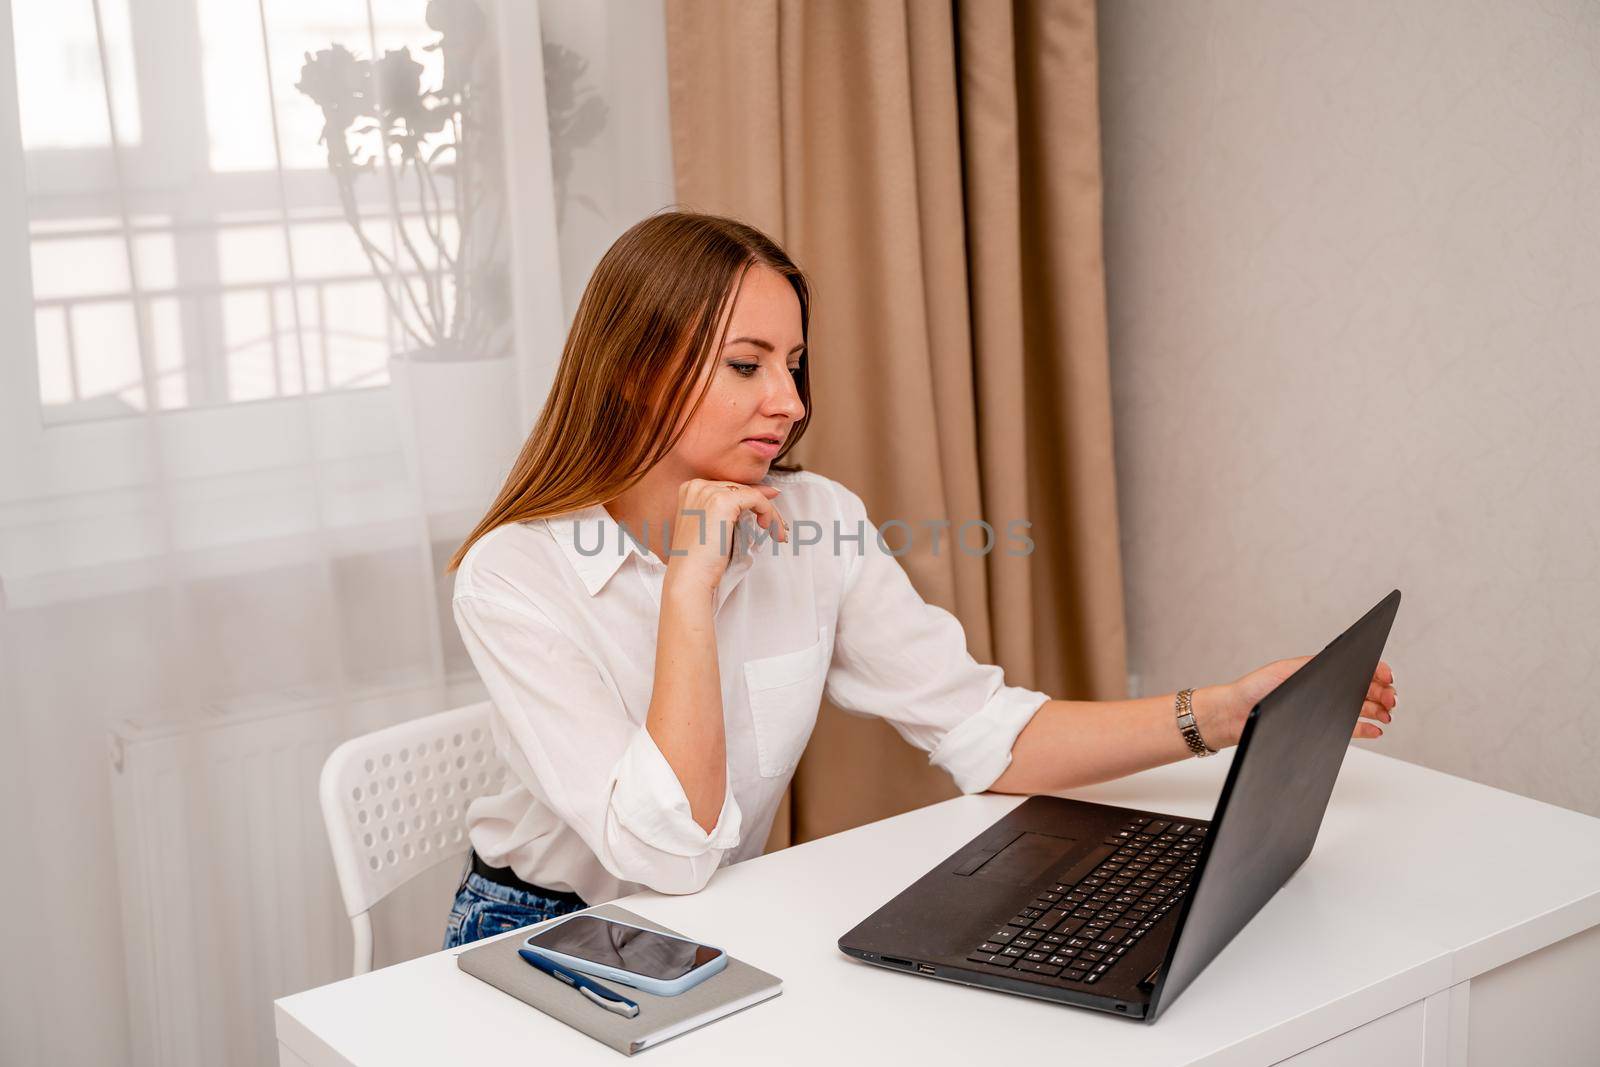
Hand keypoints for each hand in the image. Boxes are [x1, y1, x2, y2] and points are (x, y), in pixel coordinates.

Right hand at [662, 478, 786, 594]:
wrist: (690, 578)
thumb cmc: (702, 560)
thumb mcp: (716, 527)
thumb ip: (733, 510)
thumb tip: (766, 494)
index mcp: (691, 490)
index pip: (729, 488)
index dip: (752, 498)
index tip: (769, 511)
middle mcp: (698, 486)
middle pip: (741, 489)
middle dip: (764, 506)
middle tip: (779, 525)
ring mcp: (708, 492)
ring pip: (751, 493)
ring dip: (770, 513)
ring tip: (778, 532)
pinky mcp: (722, 501)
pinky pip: (756, 499)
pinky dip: (768, 512)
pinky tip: (769, 528)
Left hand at [1214, 656, 1395, 745]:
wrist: (1234, 716)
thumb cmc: (1254, 689)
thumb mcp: (1286, 672)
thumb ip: (1314, 667)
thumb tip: (1346, 665)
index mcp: (1317, 669)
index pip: (1354, 666)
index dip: (1374, 670)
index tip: (1387, 676)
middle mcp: (1322, 687)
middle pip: (1361, 687)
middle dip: (1381, 692)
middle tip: (1392, 700)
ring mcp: (1321, 707)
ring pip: (1358, 706)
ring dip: (1377, 709)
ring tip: (1388, 714)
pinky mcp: (1318, 726)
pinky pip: (1348, 727)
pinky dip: (1364, 728)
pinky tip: (1377, 729)